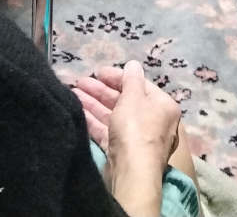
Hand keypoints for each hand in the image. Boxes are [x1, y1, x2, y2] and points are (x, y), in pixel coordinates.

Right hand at [91, 62, 180, 216]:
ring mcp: (136, 138)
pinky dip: (94, 121)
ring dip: (94, 103)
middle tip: (80, 81)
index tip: (98, 71)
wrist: (131, 171)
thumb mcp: (134, 97)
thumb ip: (131, 78)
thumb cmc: (137, 128)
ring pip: (113, 116)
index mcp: (162, 106)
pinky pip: (107, 131)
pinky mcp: (122, 151)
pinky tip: (78, 111)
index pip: (139, 85)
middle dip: (101, 90)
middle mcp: (153, 121)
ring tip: (73, 93)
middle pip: (125, 100)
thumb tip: (133, 64)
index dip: (117, 76)